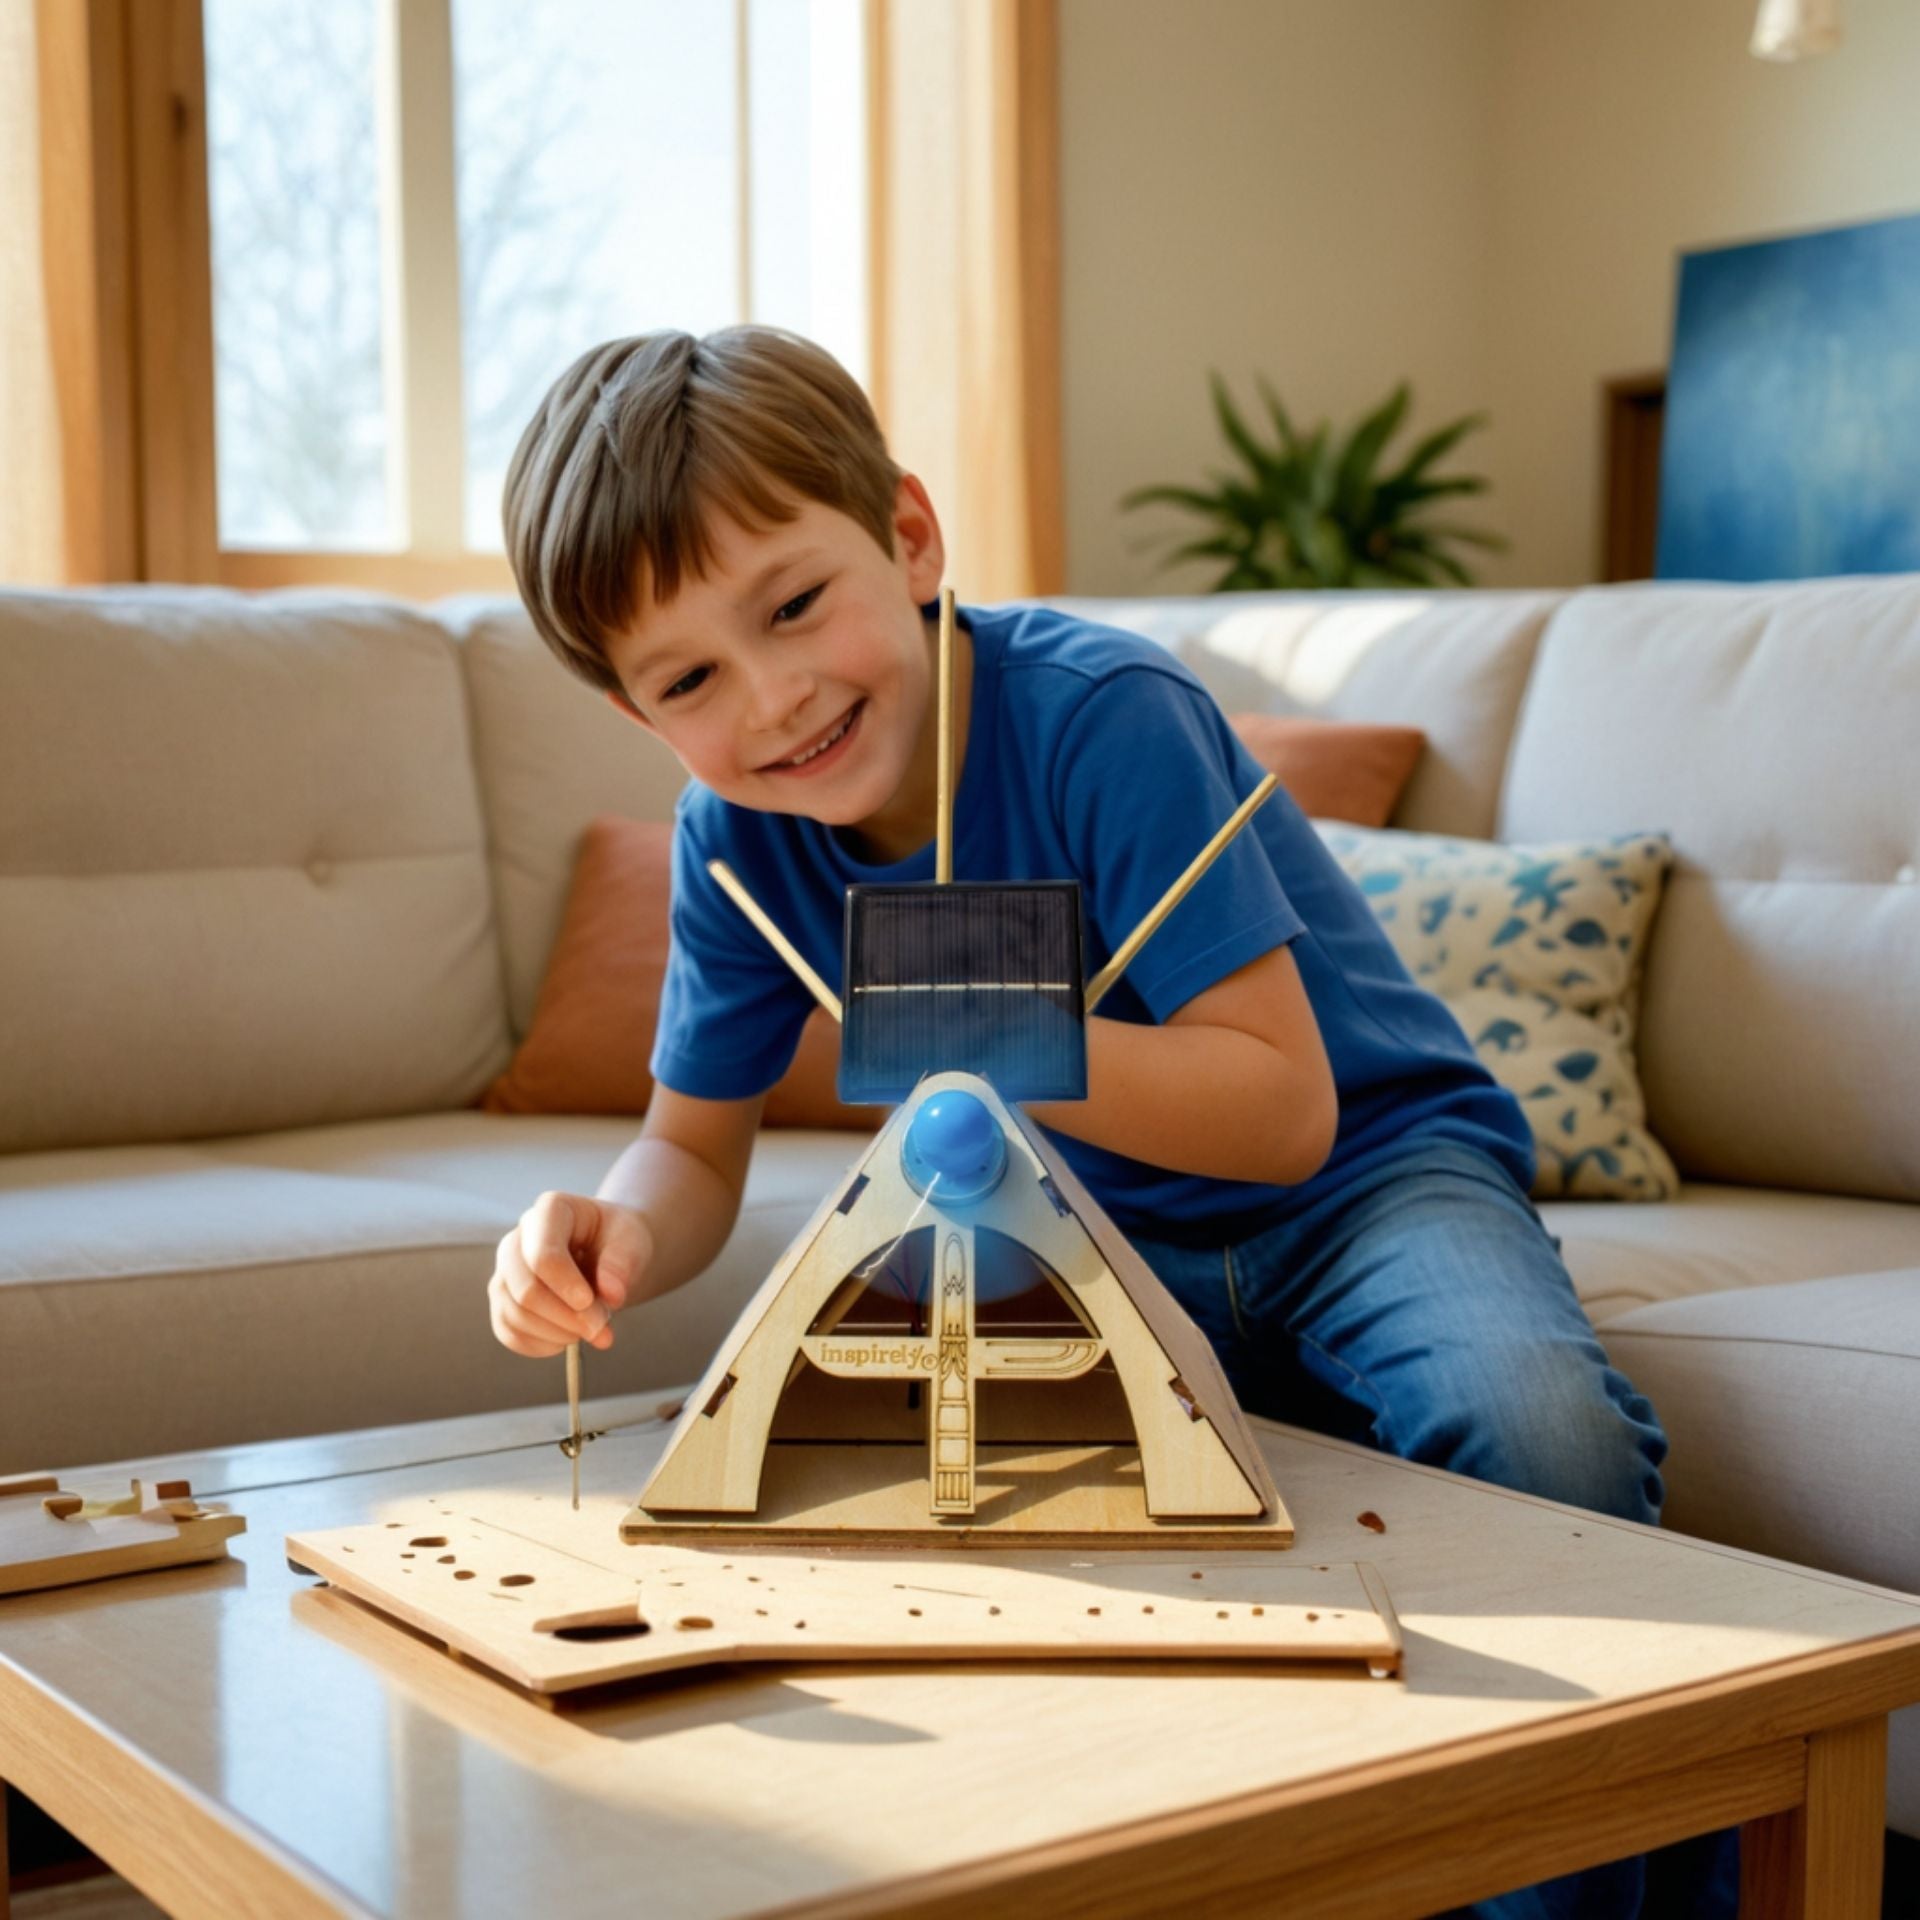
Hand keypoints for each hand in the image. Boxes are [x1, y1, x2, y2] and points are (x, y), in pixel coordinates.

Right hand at [488, 1192, 652, 1359]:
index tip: (590, 1303)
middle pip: (524, 1288)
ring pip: (513, 1313)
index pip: (542, 1254)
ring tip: (592, 1330)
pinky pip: (508, 1332)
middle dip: (565, 1317)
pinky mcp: (504, 1300)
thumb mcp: (631, 1241)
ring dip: (556, 1333)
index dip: (565, 1285)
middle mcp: (518, 1239)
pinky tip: (568, 1339)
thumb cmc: (617, 1240)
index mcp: (550, 1211)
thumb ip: (623, 1263)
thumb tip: (612, 1294)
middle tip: (601, 1327)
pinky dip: (539, 1345)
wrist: (607, 1252)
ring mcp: (506, 1271)